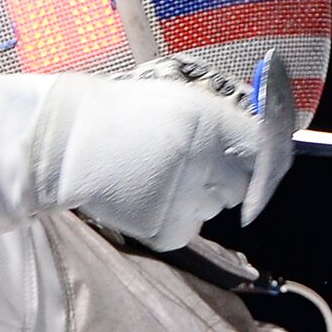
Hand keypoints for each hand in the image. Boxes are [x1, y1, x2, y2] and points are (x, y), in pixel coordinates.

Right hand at [32, 65, 270, 250]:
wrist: (67, 142)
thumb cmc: (127, 116)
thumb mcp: (183, 102)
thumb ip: (224, 123)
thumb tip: (262, 143)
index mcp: (212, 123)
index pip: (264, 153)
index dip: (260, 160)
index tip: (252, 164)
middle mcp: (206, 161)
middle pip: (242, 186)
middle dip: (224, 180)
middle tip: (190, 168)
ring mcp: (188, 198)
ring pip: (215, 208)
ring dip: (198, 198)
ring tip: (157, 178)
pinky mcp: (168, 229)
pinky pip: (189, 229)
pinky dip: (174, 219)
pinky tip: (146, 198)